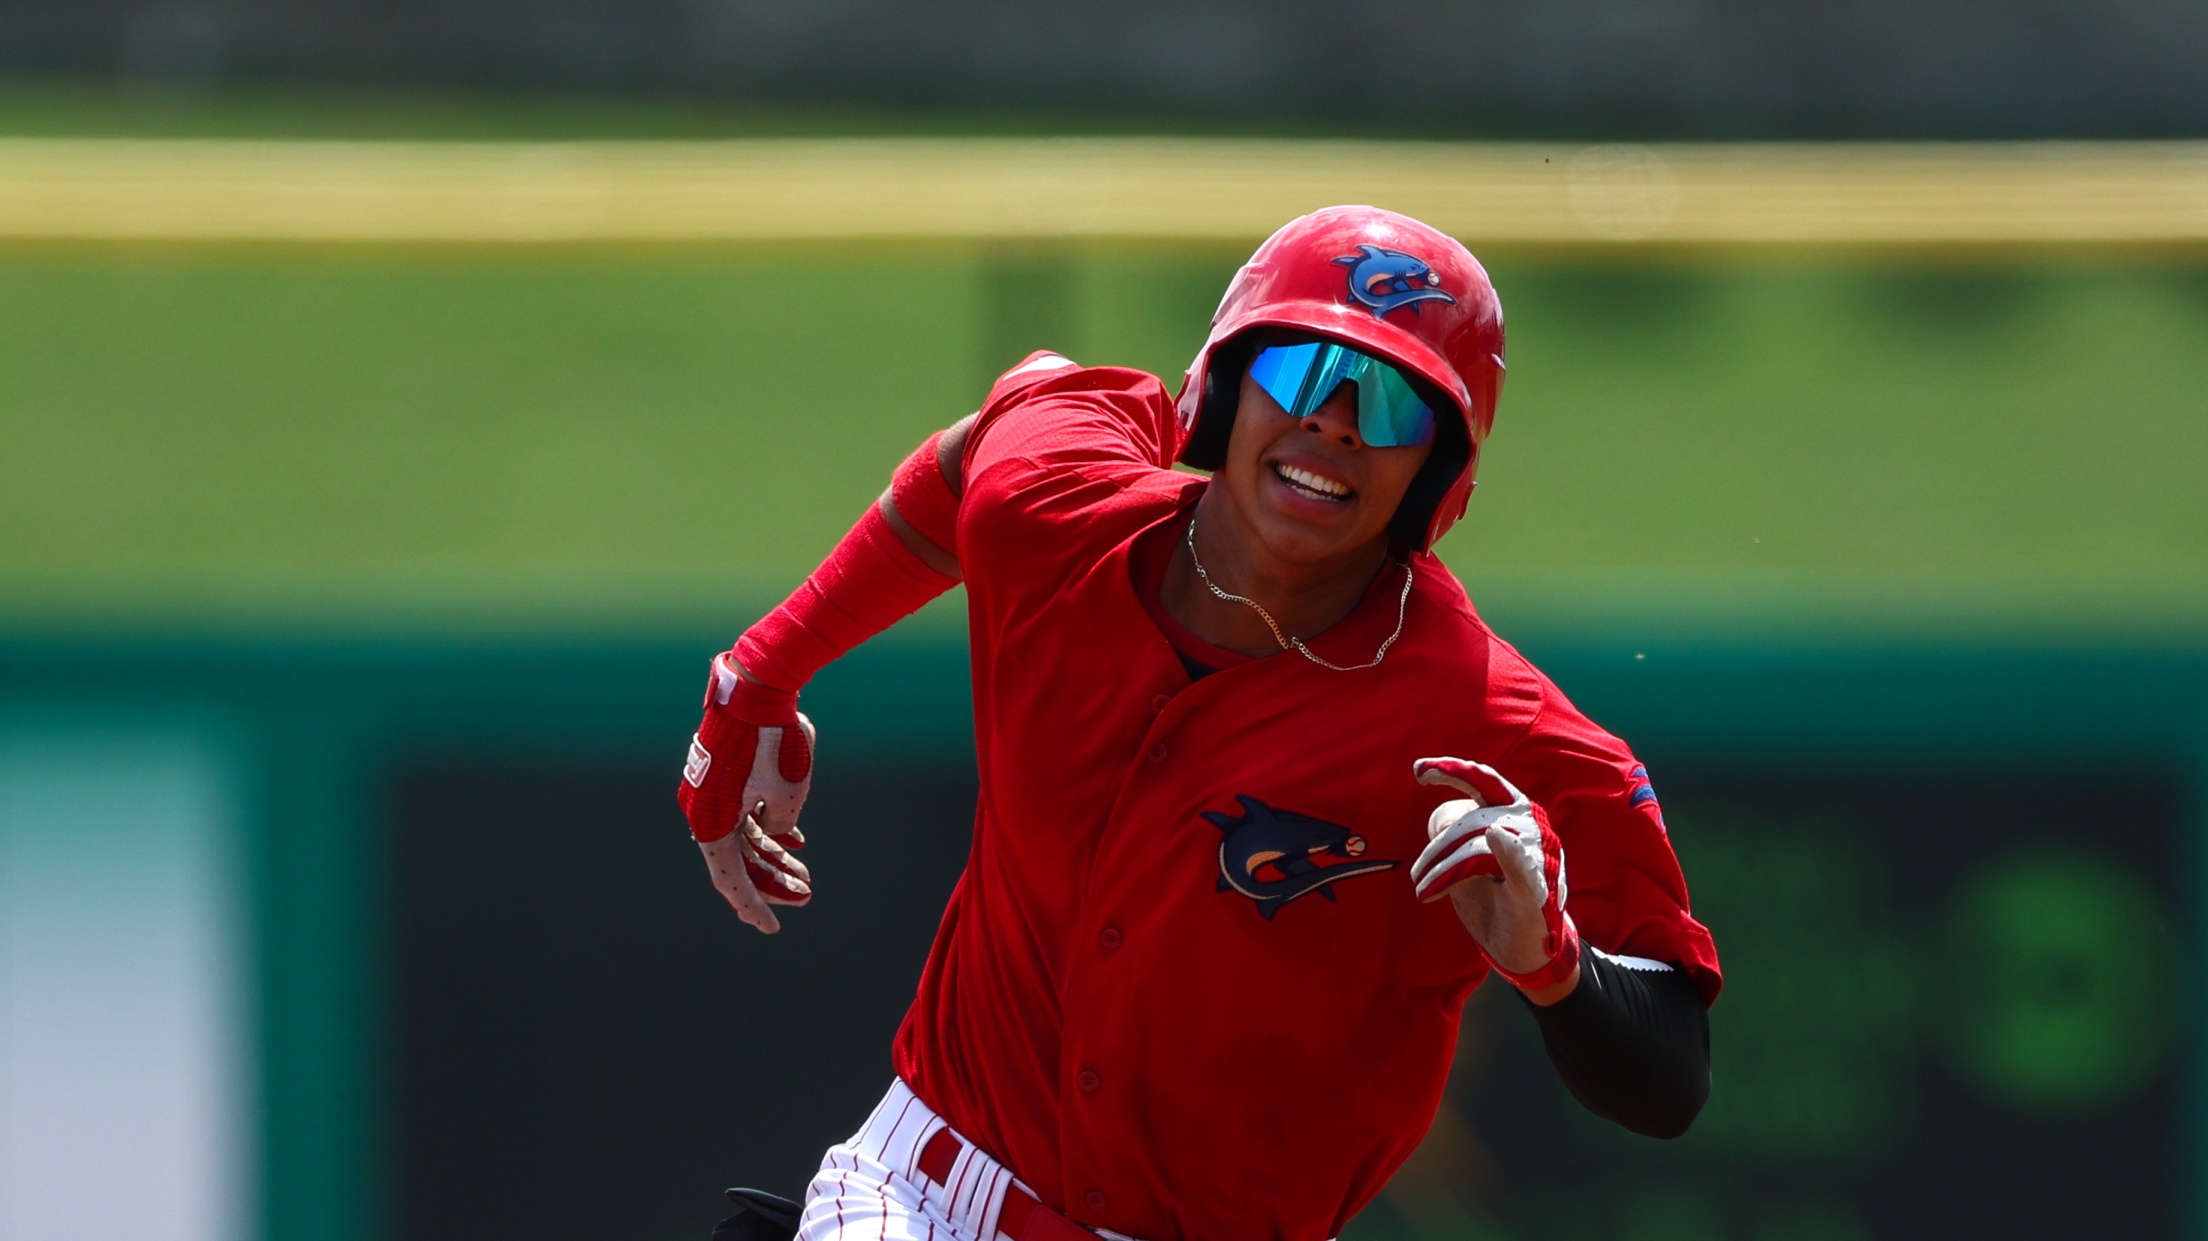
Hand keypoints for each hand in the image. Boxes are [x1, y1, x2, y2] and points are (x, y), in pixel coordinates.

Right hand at [677, 652, 817, 932]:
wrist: (760, 686)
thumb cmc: (773, 738)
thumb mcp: (789, 791)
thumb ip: (781, 826)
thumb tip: (779, 836)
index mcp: (710, 819)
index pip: (729, 878)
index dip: (752, 906)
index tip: (772, 928)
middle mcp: (704, 809)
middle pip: (738, 860)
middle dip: (771, 881)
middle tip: (806, 895)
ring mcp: (713, 794)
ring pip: (743, 838)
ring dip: (772, 857)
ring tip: (804, 876)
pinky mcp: (725, 779)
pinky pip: (744, 816)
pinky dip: (768, 830)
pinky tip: (794, 844)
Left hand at [1412, 756, 1580, 993]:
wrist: (1524, 952)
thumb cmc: (1495, 899)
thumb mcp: (1468, 860)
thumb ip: (1457, 834)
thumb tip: (1438, 819)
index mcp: (1516, 816)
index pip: (1485, 782)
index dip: (1453, 770)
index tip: (1419, 771)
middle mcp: (1533, 829)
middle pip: (1470, 820)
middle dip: (1437, 847)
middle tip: (1417, 876)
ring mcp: (1539, 860)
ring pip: (1477, 848)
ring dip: (1444, 872)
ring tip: (1425, 891)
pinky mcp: (1536, 892)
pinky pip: (1522, 868)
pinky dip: (1511, 852)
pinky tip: (1498, 838)